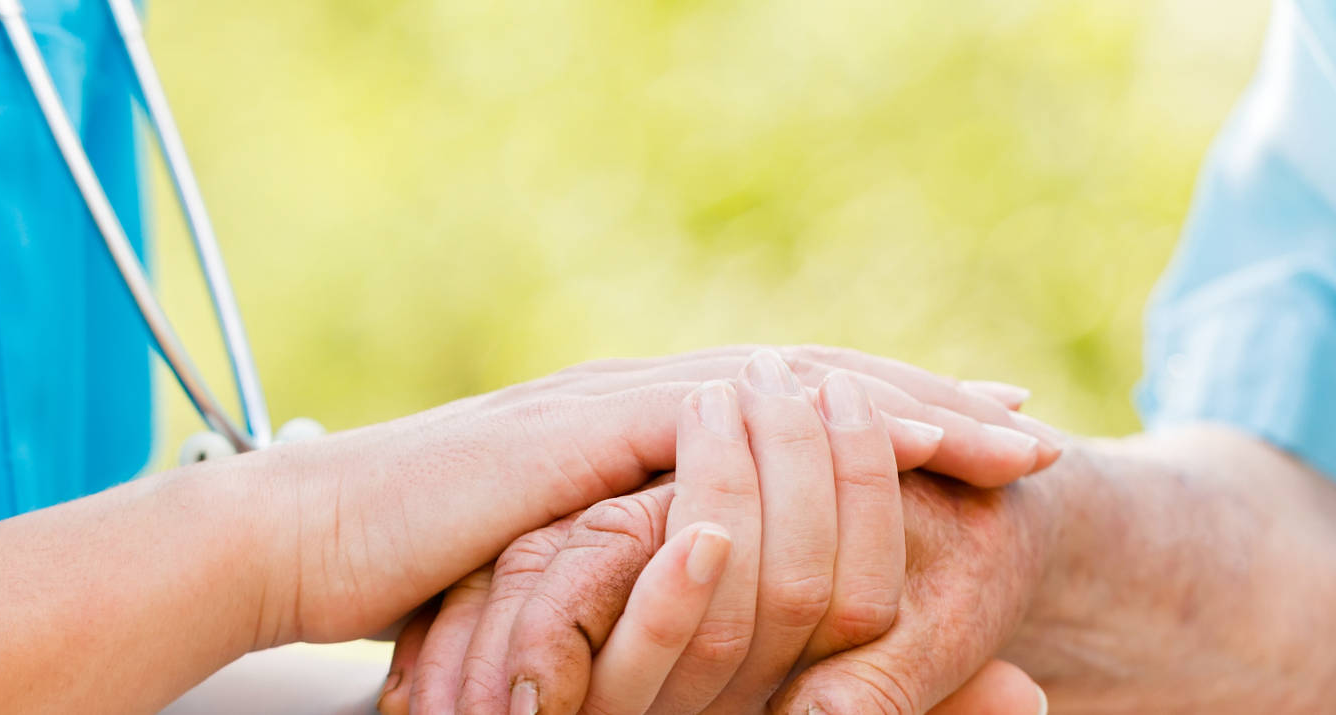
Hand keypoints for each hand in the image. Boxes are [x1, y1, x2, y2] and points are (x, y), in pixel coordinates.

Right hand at [382, 350, 1062, 711]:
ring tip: (1008, 436)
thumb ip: (622, 565)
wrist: (309, 543)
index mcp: (637, 434)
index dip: (873, 427)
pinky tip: (910, 445)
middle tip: (1026, 426)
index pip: (781, 417)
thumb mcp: (551, 572)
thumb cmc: (415, 579)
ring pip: (800, 386)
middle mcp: (643, 401)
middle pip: (814, 386)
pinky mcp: (600, 424)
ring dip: (910, 410)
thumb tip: (681, 587)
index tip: (962, 449)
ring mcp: (624, 402)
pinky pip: (746, 414)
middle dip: (924, 404)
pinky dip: (835, 423)